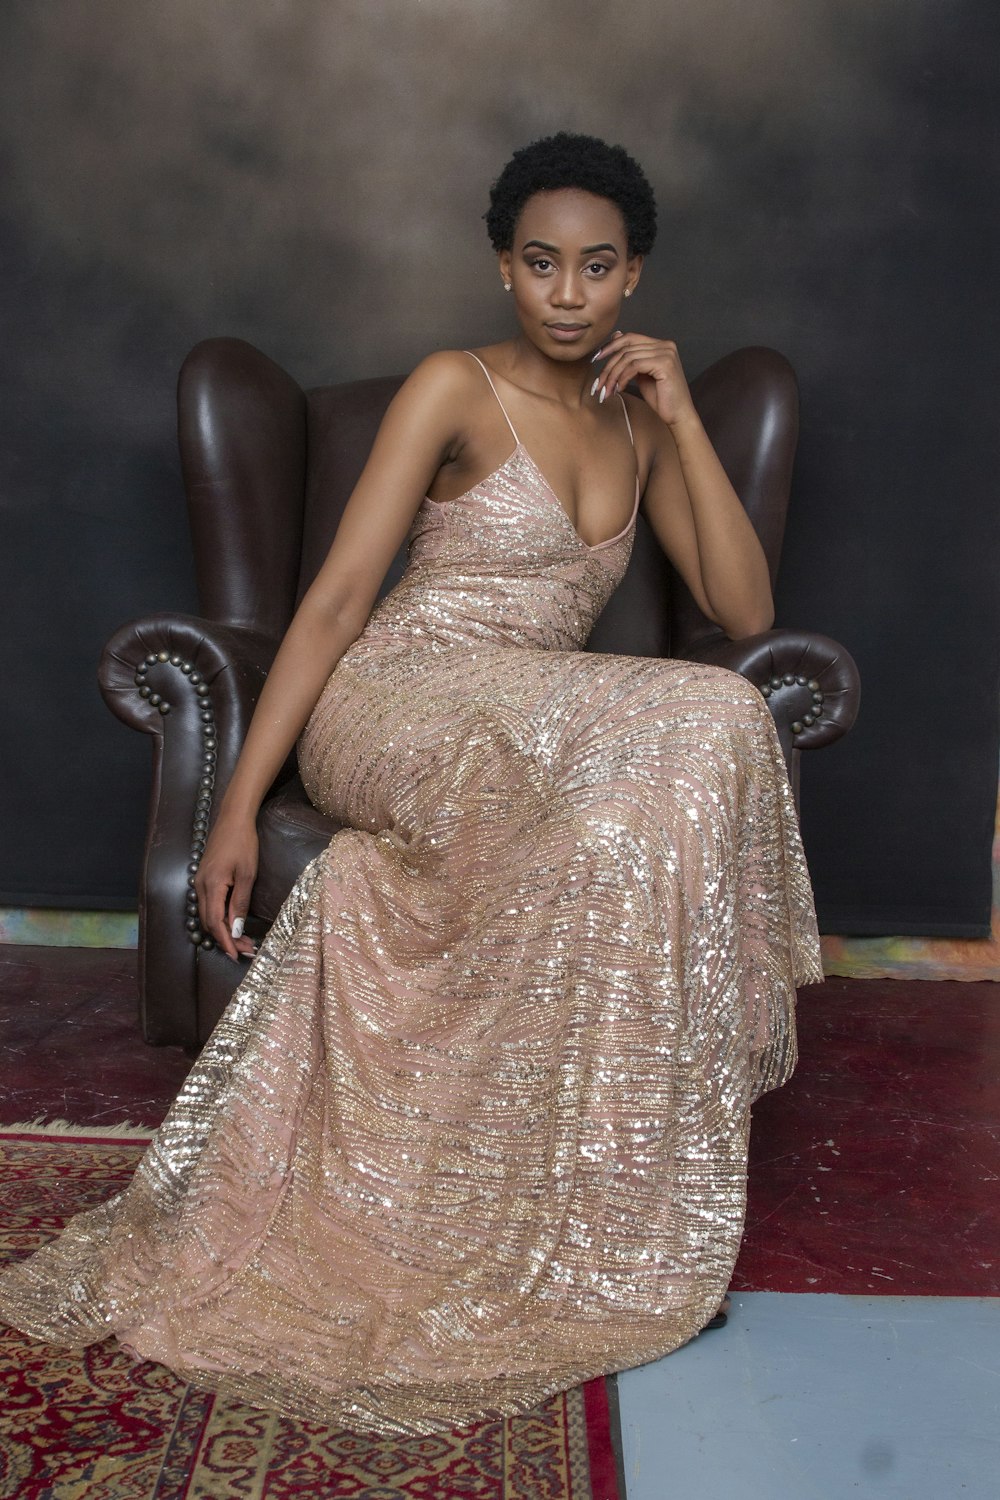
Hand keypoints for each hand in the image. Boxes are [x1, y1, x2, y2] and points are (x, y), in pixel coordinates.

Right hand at [194, 812, 258, 961]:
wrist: (233, 819)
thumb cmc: (244, 843)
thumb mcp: (247, 875)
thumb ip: (240, 904)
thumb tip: (235, 930)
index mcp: (211, 886)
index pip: (215, 923)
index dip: (226, 942)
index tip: (237, 955)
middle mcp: (200, 886)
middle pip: (209, 923)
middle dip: (226, 939)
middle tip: (246, 949)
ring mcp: (199, 882)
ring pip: (207, 915)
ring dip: (223, 930)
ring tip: (242, 940)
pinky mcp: (203, 878)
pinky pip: (207, 905)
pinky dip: (218, 918)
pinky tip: (231, 922)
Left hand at [591, 333, 696, 427]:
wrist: (678, 415)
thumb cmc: (661, 397)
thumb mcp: (641, 374)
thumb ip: (631, 357)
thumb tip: (616, 336)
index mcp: (661, 345)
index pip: (630, 338)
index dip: (610, 346)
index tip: (596, 358)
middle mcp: (665, 345)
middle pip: (626, 348)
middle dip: (608, 366)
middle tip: (598, 384)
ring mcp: (666, 353)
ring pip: (628, 358)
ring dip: (613, 376)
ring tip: (607, 391)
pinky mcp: (664, 364)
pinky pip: (634, 366)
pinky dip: (622, 378)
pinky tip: (619, 389)